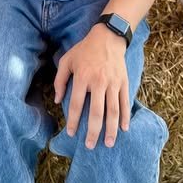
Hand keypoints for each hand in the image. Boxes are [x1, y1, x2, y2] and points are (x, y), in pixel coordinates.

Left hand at [54, 24, 129, 148]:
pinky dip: (125, 116)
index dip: (74, 121)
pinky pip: (125, 102)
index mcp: (83, 77)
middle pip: (96, 112)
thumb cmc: (84, 50)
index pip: (77, 104)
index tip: (71, 133)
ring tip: (108, 143)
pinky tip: (124, 129)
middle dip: (93, 131)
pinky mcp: (123, 82)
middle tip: (90, 146)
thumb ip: (60, 80)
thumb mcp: (67, 60)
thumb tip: (57, 100)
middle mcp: (98, 81)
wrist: (108, 37)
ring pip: (113, 110)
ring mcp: (113, 83)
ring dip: (111, 129)